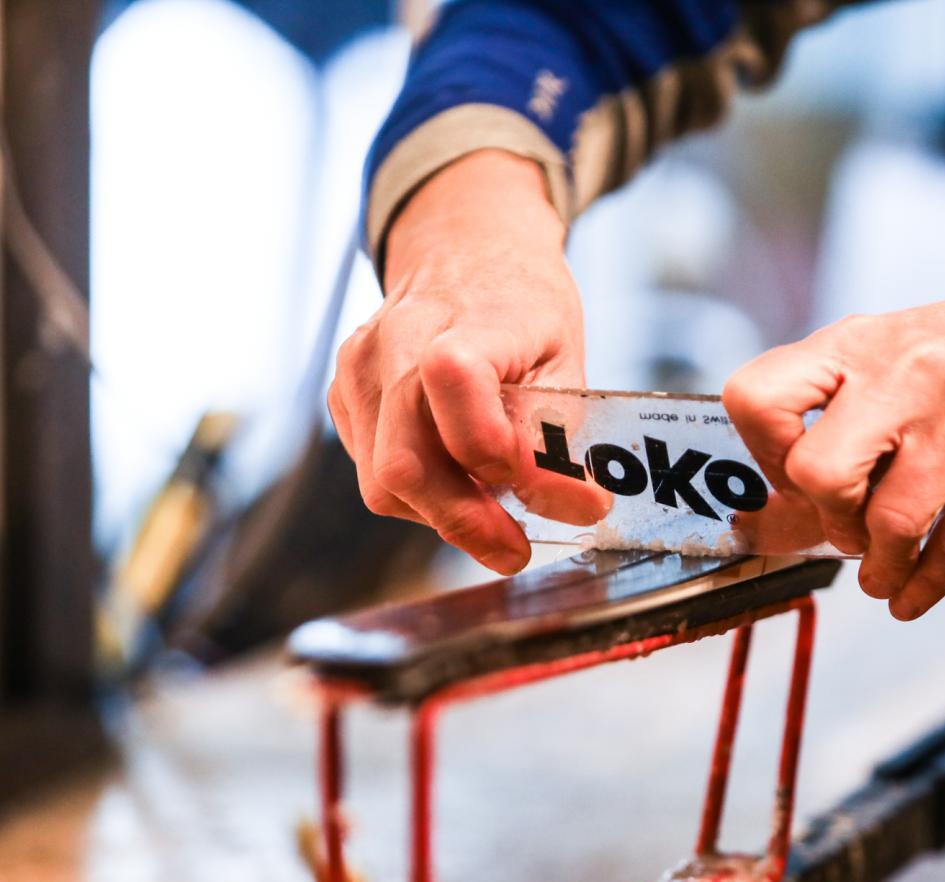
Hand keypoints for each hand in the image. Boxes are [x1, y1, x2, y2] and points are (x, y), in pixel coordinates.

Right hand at [329, 150, 596, 573]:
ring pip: (383, 482)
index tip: (543, 489)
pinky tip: (457, 476)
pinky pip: (375, 473)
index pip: (450, 381)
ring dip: (443, 513)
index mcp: (458, 320)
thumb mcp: (565, 358)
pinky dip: (422, 493)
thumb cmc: (521, 306)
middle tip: (515, 549)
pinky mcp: (343, 398)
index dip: (492, 452)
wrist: (462, 250)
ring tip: (493, 508)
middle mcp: (392, 343)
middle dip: (464, 521)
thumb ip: (562, 432)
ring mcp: (357, 372)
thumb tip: (581, 508)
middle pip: (404, 462)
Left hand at [722, 249, 944, 619]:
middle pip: (817, 472)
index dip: (762, 456)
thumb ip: (829, 418)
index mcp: (854, 345)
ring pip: (891, 522)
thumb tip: (764, 519)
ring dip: (880, 567)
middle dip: (825, 519)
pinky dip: (924, 585)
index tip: (787, 478)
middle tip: (844, 527)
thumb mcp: (889, 355)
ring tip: (882, 571)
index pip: (757, 399)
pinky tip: (911, 596)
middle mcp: (901, 375)